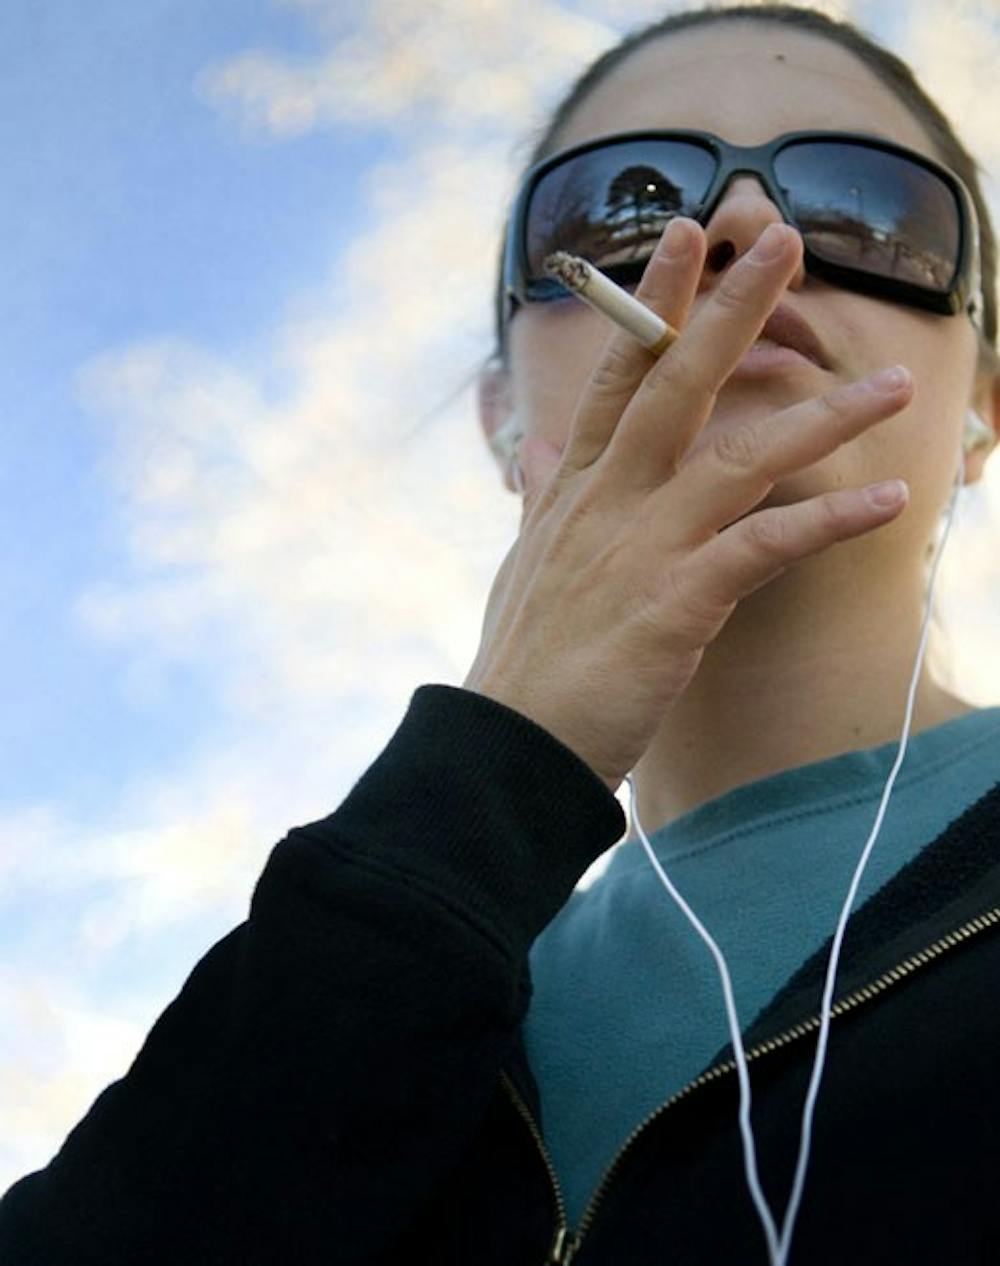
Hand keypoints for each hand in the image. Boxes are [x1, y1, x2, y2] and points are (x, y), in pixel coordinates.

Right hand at [463, 218, 911, 792]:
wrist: (506, 746)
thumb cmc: (522, 661)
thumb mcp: (524, 563)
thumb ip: (539, 498)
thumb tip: (537, 448)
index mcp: (575, 491)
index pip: (618, 378)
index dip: (651, 305)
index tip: (685, 240)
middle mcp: (610, 503)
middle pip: (675, 386)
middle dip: (728, 310)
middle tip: (782, 241)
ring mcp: (643, 548)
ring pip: (740, 458)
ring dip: (822, 416)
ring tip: (892, 382)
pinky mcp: (677, 603)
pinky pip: (766, 547)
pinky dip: (828, 521)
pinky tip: (889, 500)